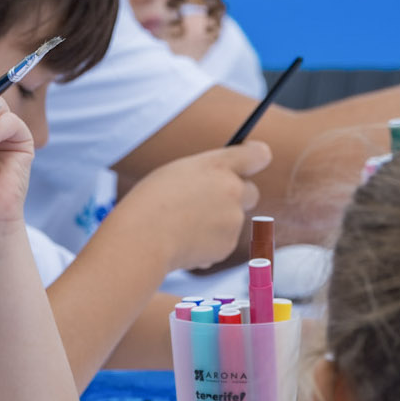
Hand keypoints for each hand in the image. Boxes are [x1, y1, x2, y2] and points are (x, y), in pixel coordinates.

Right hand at [124, 140, 270, 271]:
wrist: (142, 239)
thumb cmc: (150, 202)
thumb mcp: (176, 173)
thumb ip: (205, 174)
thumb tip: (219, 185)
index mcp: (217, 165)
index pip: (258, 154)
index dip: (255, 157)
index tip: (250, 161)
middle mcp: (232, 190)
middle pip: (251, 191)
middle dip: (235, 197)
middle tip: (209, 202)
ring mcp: (233, 219)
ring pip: (231, 220)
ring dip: (214, 223)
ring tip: (181, 226)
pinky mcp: (227, 245)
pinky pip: (221, 242)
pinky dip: (206, 244)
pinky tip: (182, 242)